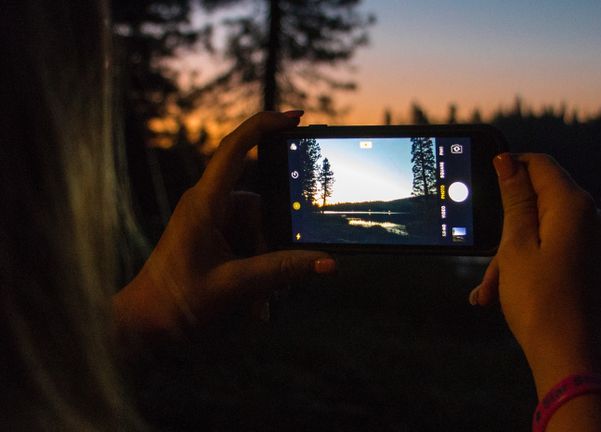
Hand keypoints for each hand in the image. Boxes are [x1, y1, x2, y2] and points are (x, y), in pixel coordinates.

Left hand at [114, 111, 335, 339]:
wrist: (144, 328)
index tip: (297, 117)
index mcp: (204, 203)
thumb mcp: (235, 287)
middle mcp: (208, 206)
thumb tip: (327, 262)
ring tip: (260, 301)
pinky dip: (257, 270)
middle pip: (262, 206)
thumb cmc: (176, 302)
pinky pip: (250, 245)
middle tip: (272, 287)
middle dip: (274, 245)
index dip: (265, 125)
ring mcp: (211, 223)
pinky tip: (255, 302)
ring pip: (260, 231)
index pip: (235, 148)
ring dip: (266, 264)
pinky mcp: (214, 240)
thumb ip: (283, 271)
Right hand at [469, 154, 600, 392]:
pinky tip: (502, 295)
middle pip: (538, 200)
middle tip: (484, 260)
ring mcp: (593, 242)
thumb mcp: (516, 246)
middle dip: (505, 226)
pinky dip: (527, 266)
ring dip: (510, 254)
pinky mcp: (590, 263)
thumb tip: (508, 161)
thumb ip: (515, 199)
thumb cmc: (542, 303)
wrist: (574, 360)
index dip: (509, 167)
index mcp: (574, 205)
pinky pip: (552, 251)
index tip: (482, 184)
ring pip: (541, 230)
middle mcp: (590, 218)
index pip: (539, 164)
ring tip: (489, 290)